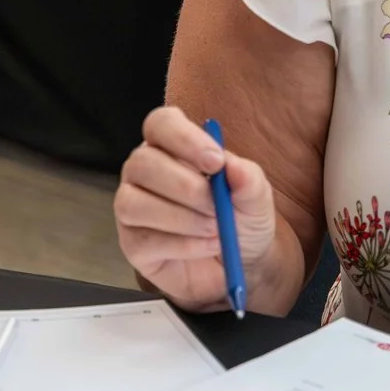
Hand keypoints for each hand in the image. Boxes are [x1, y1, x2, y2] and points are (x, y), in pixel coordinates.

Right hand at [115, 106, 282, 310]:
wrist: (240, 266)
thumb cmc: (241, 220)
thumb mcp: (256, 200)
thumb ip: (248, 180)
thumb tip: (232, 166)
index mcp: (172, 147)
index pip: (160, 124)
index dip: (184, 138)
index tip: (215, 163)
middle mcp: (144, 171)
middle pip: (143, 162)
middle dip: (186, 187)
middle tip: (218, 207)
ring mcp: (132, 206)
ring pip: (135, 202)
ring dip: (183, 219)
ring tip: (215, 230)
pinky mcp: (132, 243)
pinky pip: (144, 239)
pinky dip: (182, 245)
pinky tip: (205, 246)